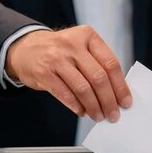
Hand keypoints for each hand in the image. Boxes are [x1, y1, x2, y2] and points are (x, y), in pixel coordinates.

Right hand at [5, 25, 131, 122]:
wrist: (26, 48)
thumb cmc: (60, 51)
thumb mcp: (81, 47)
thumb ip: (98, 63)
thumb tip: (117, 92)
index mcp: (87, 36)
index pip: (111, 63)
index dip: (120, 85)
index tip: (125, 102)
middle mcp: (72, 44)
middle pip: (98, 78)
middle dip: (109, 100)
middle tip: (113, 114)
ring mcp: (56, 58)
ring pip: (83, 88)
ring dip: (94, 107)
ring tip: (98, 116)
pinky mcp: (43, 72)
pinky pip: (65, 94)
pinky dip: (77, 106)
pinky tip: (83, 112)